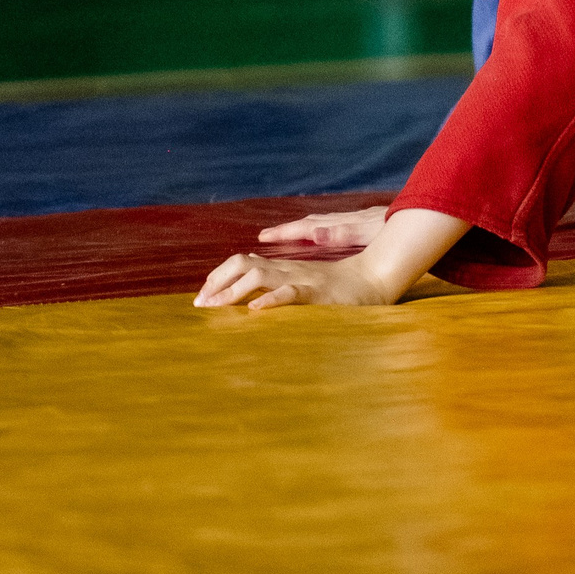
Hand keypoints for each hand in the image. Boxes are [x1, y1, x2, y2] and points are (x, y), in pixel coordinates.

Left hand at [195, 248, 400, 309]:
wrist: (375, 278)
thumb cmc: (339, 286)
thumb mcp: (303, 279)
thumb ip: (277, 277)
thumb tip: (250, 273)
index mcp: (283, 268)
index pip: (241, 262)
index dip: (218, 276)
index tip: (202, 297)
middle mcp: (287, 270)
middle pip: (242, 263)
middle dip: (216, 282)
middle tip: (200, 304)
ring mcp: (302, 279)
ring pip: (259, 276)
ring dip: (233, 291)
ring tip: (215, 306)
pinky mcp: (318, 293)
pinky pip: (291, 293)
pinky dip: (271, 301)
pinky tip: (256, 311)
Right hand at [258, 205, 387, 248]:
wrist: (427, 215)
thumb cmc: (400, 230)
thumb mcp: (371, 234)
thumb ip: (343, 233)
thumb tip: (314, 232)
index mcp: (346, 224)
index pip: (309, 228)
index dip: (287, 233)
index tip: (264, 236)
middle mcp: (350, 220)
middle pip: (314, 223)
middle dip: (290, 229)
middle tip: (266, 235)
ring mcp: (359, 220)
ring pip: (325, 222)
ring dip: (305, 228)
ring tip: (289, 233)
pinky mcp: (369, 223)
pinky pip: (338, 224)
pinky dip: (324, 228)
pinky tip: (326, 232)